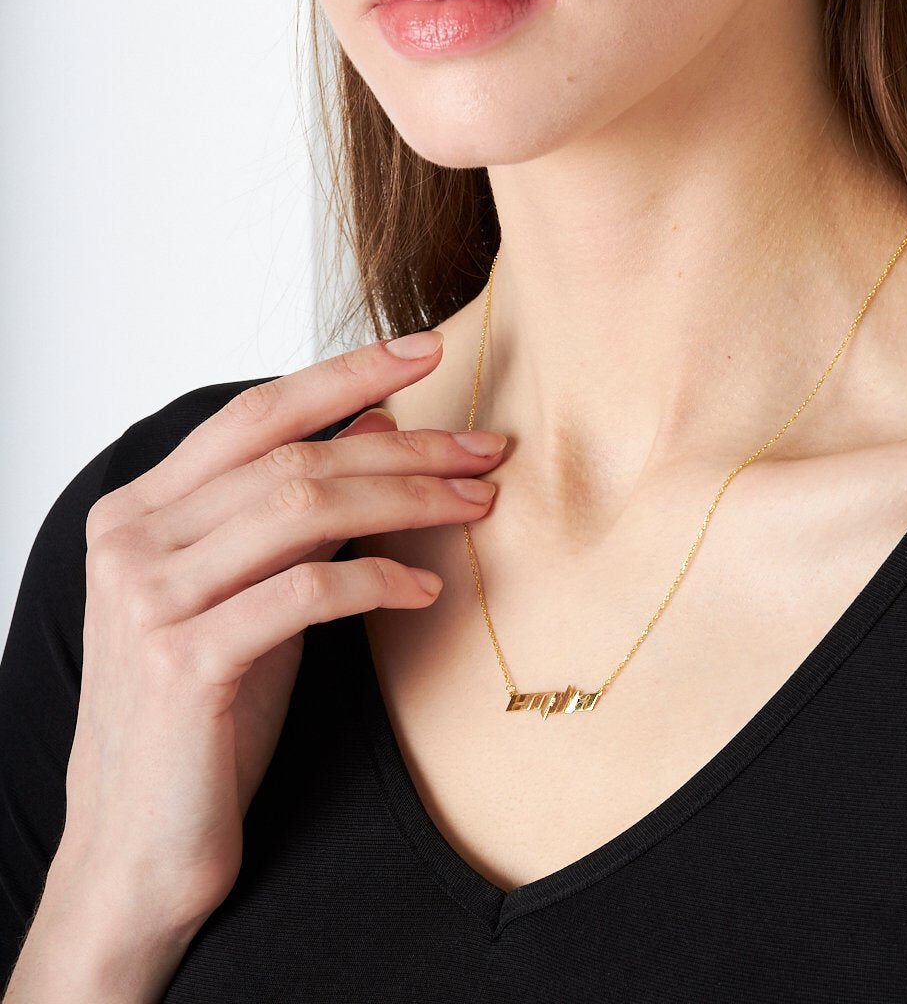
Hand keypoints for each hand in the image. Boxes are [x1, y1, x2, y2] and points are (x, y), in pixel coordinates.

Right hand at [61, 330, 505, 933]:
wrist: (139, 845)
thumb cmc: (207, 713)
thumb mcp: (256, 593)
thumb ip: (299, 510)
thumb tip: (372, 424)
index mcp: (143, 511)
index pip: (256, 414)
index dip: (345, 375)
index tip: (425, 350)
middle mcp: (133, 539)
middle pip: (293, 458)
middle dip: (404, 446)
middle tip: (484, 450)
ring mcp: (150, 599)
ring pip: (302, 510)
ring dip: (407, 500)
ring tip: (477, 507)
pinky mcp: (183, 663)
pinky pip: (304, 594)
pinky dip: (377, 582)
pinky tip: (429, 591)